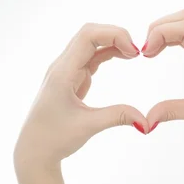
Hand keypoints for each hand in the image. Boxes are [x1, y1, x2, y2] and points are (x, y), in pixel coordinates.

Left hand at [14, 23, 147, 170]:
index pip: (87, 37)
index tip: (135, 52)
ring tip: (135, 55)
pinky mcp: (73, 79)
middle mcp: (63, 66)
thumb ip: (118, 117)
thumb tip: (147, 121)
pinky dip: (109, 54)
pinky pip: (92, 57)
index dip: (113, 36)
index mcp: (62, 72)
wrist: (36, 149)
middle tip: (138, 52)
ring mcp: (67, 71)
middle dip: (115, 35)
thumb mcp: (89, 126)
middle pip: (89, 34)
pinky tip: (125, 58)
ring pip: (91, 44)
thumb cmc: (55, 137)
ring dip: (113, 43)